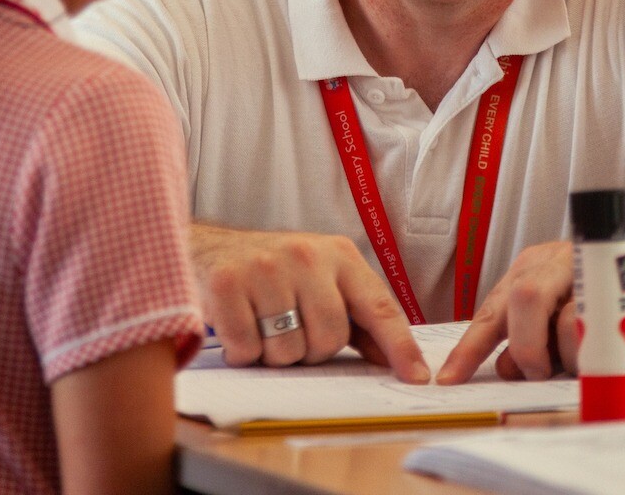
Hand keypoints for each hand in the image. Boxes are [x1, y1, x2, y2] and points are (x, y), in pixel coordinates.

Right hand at [191, 223, 429, 382]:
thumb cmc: (273, 272)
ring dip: (273, 354)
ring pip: (288, 350)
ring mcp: (265, 267)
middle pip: (329, 339)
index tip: (417, 377)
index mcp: (339, 255)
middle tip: (290, 329)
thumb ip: (358, 318)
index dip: (400, 346)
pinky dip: (242, 352)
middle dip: (310, 350)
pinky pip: (248, 349)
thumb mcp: (321, 281)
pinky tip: (237, 326)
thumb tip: (394, 359)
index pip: (379, 306)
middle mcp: (306, 255)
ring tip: (262, 325)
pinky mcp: (227, 283)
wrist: (207, 246)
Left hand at [435, 225, 624, 384]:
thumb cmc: (610, 294)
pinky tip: (610, 353)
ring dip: (572, 358)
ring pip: (567, 322)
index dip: (470, 347)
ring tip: (585, 359)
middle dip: (527, 347)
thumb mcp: (562, 309)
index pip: (494, 308)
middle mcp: (563, 261)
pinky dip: (603, 357)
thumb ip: (531, 335)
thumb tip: (509, 368)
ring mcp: (602, 273)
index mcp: (536, 266)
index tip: (449, 379)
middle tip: (540, 370)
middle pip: (525, 298)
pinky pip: (609, 334)